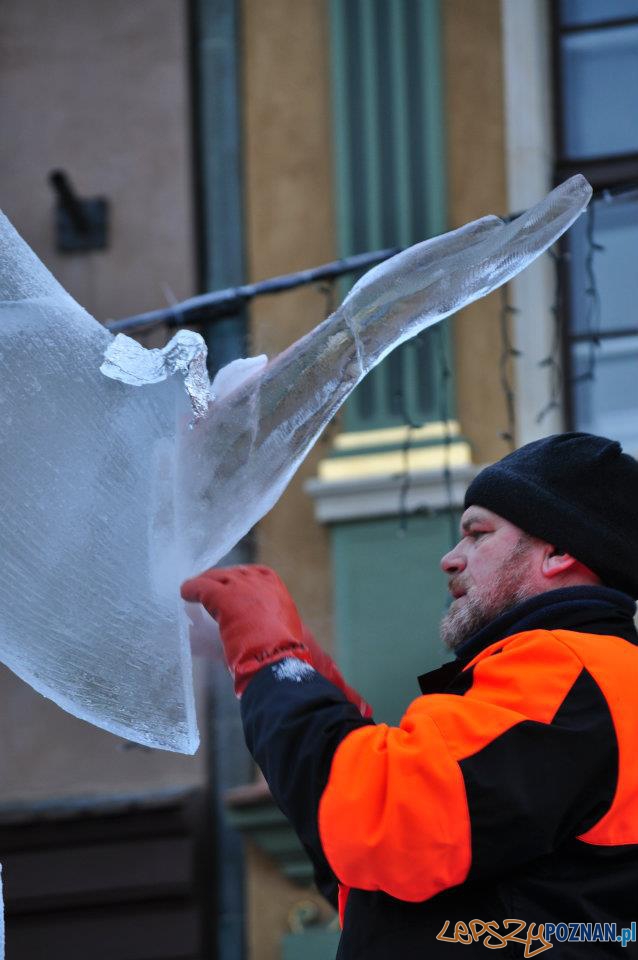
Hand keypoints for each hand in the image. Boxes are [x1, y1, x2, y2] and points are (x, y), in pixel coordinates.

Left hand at [180, 565, 370, 715]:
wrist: (283, 669)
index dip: (239, 588)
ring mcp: (242, 589)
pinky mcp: (225, 599)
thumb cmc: (303, 669)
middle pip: (233, 577)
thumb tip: (366, 708)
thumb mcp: (318, 667)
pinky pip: (203, 588)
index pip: (254, 581)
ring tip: (189, 593)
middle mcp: (262, 586)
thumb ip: (332, 680)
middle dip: (219, 584)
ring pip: (216, 581)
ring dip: (203, 587)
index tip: (228, 599)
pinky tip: (184, 593)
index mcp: (280, 595)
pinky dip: (192, 589)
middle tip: (203, 595)